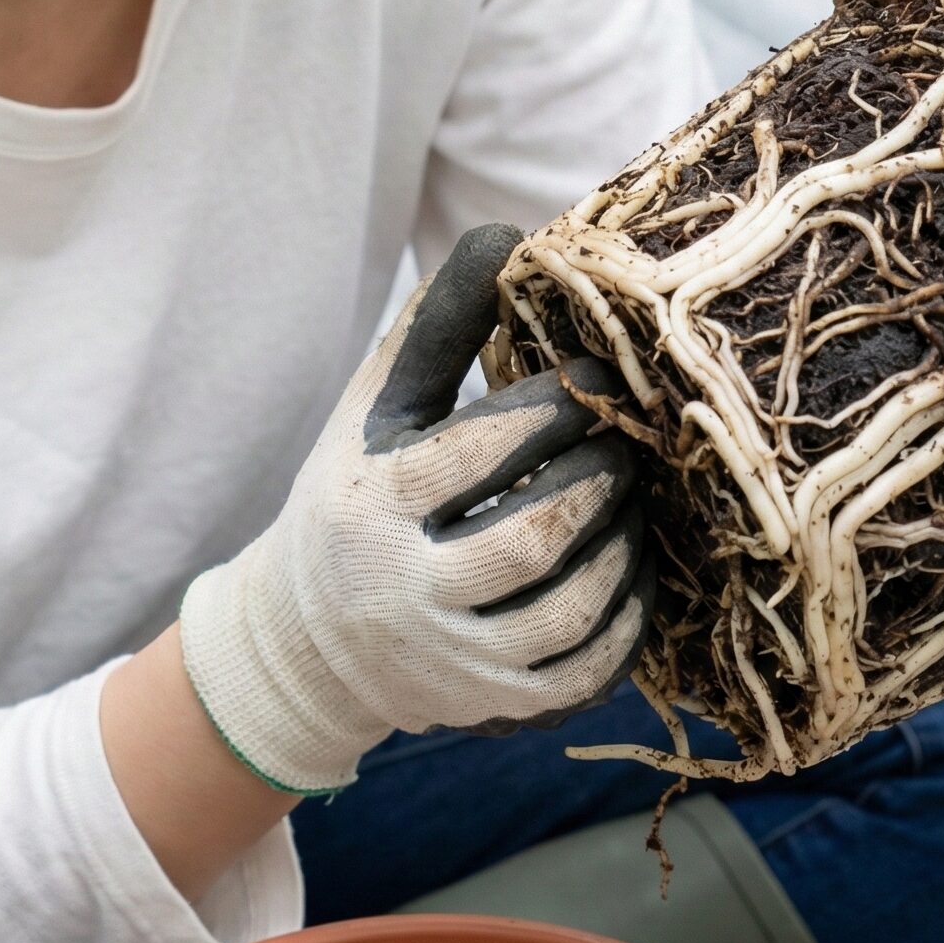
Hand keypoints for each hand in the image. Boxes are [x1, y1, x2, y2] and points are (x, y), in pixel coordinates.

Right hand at [179, 224, 653, 793]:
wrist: (309, 641)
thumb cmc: (360, 492)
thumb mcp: (378, 408)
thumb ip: (438, 327)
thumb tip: (506, 236)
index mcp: (374, 501)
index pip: (481, 450)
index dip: (555, 406)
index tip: (594, 377)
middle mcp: (404, 587)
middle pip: (533, 537)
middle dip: (600, 480)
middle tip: (629, 444)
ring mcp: (450, 659)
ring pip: (566, 611)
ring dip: (621, 549)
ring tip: (634, 503)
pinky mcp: (489, 705)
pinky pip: (580, 673)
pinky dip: (625, 624)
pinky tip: (634, 575)